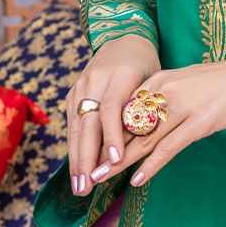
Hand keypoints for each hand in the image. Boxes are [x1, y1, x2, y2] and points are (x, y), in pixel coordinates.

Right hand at [66, 34, 159, 194]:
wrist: (125, 39)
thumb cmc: (147, 67)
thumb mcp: (152, 81)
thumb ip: (146, 108)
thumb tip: (147, 144)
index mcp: (120, 74)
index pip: (111, 108)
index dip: (112, 135)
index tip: (115, 160)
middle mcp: (95, 79)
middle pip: (88, 122)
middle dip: (86, 157)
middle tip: (88, 186)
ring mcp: (81, 86)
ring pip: (76, 127)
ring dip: (76, 159)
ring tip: (79, 186)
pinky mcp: (73, 93)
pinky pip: (72, 124)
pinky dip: (74, 148)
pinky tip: (77, 170)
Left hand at [74, 49, 225, 194]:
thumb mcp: (191, 84)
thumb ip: (168, 100)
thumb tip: (149, 122)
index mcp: (161, 79)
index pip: (124, 110)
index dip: (106, 134)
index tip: (91, 152)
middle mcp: (166, 90)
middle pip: (128, 126)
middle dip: (106, 151)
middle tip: (86, 172)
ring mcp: (183, 105)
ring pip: (143, 139)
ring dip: (119, 162)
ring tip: (100, 179)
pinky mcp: (200, 121)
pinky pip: (169, 147)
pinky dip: (152, 165)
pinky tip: (138, 180)